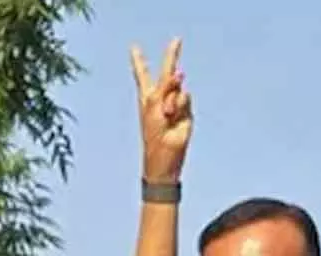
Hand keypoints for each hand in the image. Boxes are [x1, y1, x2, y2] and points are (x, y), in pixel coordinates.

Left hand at [131, 39, 191, 181]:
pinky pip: (185, 98)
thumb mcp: (154, 104)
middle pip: (167, 73)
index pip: (142, 74)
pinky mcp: (187, 110)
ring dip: (172, 99)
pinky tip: (174, 117)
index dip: (139, 61)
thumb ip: (166, 86)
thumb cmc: (153, 131)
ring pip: (178, 88)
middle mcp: (161, 96)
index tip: (134, 47)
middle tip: (177, 40)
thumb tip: (180, 73)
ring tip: (166, 114)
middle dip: (172, 57)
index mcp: (147, 95)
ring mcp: (175, 102)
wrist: (165, 150)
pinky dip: (180, 105)